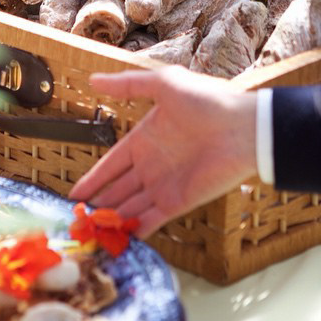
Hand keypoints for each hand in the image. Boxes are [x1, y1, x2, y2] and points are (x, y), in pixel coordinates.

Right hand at [69, 66, 257, 237]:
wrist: (244, 128)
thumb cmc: (207, 101)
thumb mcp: (163, 83)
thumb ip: (127, 84)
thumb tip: (93, 80)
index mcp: (144, 139)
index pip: (111, 164)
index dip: (94, 178)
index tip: (76, 192)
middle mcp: (151, 165)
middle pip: (118, 189)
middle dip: (99, 203)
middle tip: (77, 219)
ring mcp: (165, 185)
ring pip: (131, 206)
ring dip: (112, 219)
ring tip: (90, 232)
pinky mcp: (180, 202)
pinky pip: (152, 220)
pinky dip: (136, 231)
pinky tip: (118, 240)